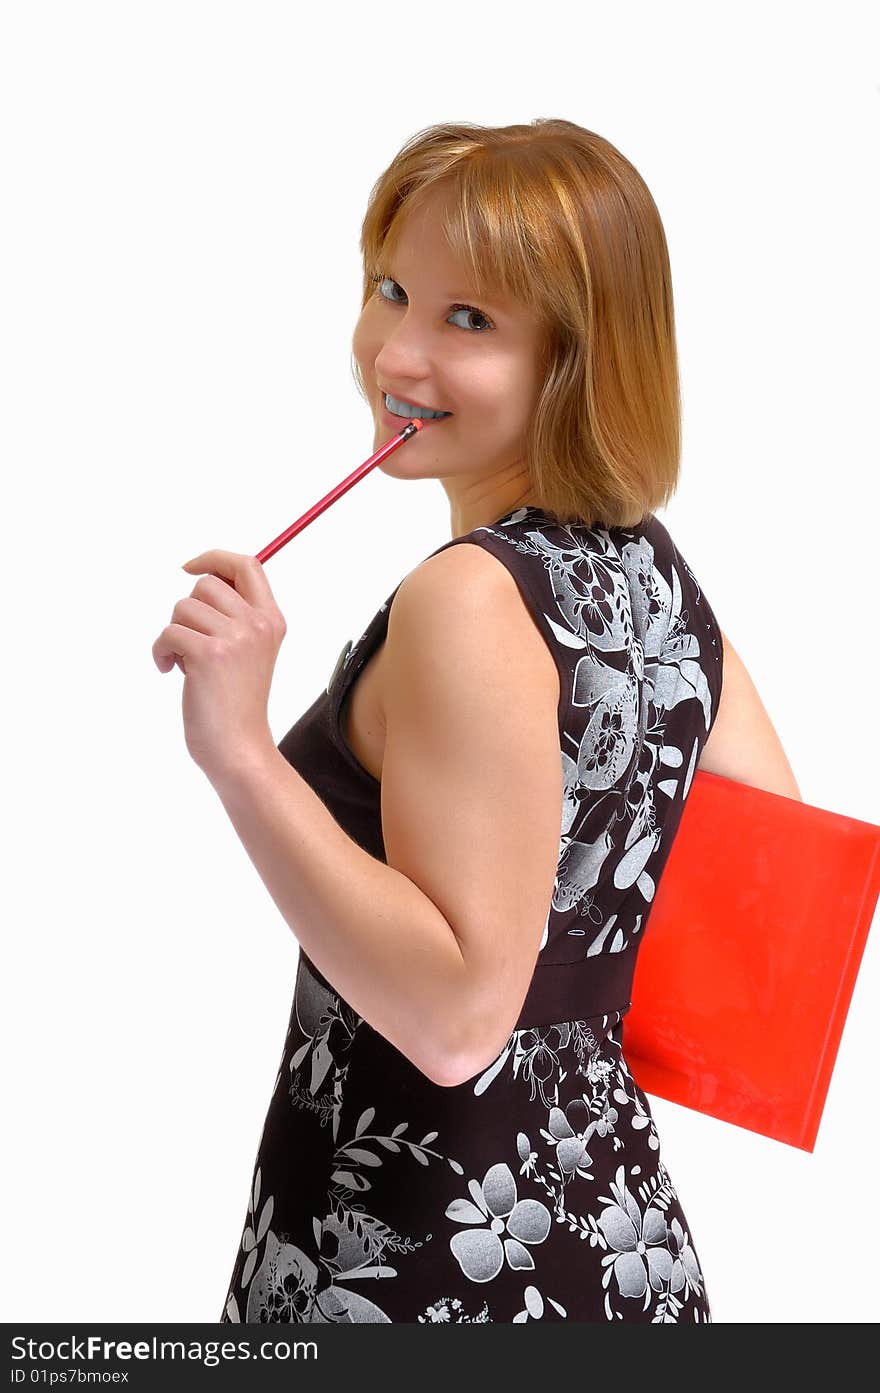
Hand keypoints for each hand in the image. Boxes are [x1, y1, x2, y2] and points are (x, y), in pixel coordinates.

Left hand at [152, 549, 286, 781]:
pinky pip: (168, 632)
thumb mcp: (250, 652)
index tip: (189, 567)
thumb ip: (236, 617)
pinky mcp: (209, 655)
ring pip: (182, 607)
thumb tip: (200, 579)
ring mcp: (236, 638)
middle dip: (188, 610)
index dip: (215, 558)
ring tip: (185, 662)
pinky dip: (161, 651)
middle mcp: (258, 624)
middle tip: (192, 642)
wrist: (238, 748)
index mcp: (271, 620)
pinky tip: (171, 671)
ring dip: (174, 634)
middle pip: (207, 583)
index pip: (247, 564)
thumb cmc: (237, 705)